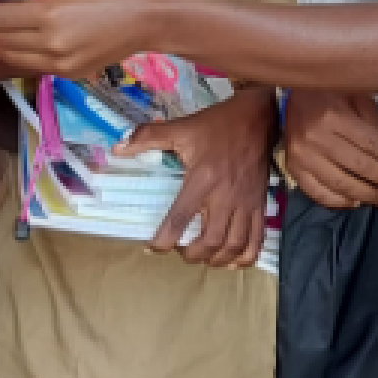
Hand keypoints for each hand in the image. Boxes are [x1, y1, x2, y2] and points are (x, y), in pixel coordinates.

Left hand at [122, 88, 275, 267]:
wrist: (257, 117)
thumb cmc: (217, 124)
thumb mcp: (181, 127)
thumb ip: (148, 137)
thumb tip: (117, 148)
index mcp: (203, 178)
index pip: (180, 218)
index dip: (164, 241)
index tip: (153, 248)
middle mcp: (226, 195)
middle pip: (210, 241)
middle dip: (192, 255)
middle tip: (181, 252)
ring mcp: (246, 202)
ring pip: (234, 245)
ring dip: (216, 259)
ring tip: (204, 257)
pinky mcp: (260, 204)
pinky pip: (257, 239)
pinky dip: (245, 257)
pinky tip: (232, 260)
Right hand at [281, 91, 377, 209]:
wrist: (292, 91)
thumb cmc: (330, 91)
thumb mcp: (356, 95)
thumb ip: (374, 122)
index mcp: (334, 115)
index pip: (373, 144)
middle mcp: (315, 137)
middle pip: (359, 166)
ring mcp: (301, 155)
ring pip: (341, 184)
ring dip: (368, 195)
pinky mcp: (291, 167)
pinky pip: (317, 192)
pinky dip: (339, 202)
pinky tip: (357, 202)